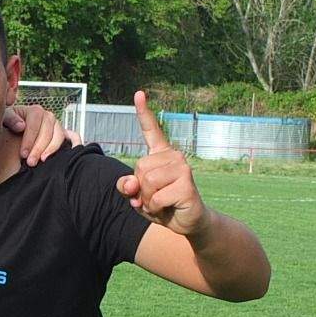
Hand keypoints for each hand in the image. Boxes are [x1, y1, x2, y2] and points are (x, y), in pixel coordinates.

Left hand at [7, 103, 78, 164]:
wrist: (12, 136)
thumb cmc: (6, 127)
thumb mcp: (3, 120)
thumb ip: (9, 119)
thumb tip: (22, 126)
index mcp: (34, 111)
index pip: (35, 124)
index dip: (29, 140)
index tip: (22, 154)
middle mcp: (48, 117)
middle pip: (48, 131)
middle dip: (39, 148)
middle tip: (30, 162)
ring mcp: (57, 126)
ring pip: (60, 135)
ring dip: (52, 149)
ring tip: (43, 161)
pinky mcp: (64, 135)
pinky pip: (74, 137)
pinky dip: (75, 144)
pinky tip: (68, 156)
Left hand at [115, 91, 207, 235]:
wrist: (188, 223)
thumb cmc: (162, 205)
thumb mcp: (138, 197)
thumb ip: (127, 187)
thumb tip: (129, 183)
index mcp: (160, 155)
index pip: (150, 130)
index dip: (143, 112)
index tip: (139, 93)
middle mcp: (173, 156)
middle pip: (140, 167)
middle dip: (140, 189)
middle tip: (154, 198)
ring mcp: (182, 168)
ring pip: (147, 182)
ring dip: (148, 200)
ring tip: (161, 203)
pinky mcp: (186, 184)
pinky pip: (156, 196)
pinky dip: (156, 208)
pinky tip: (168, 208)